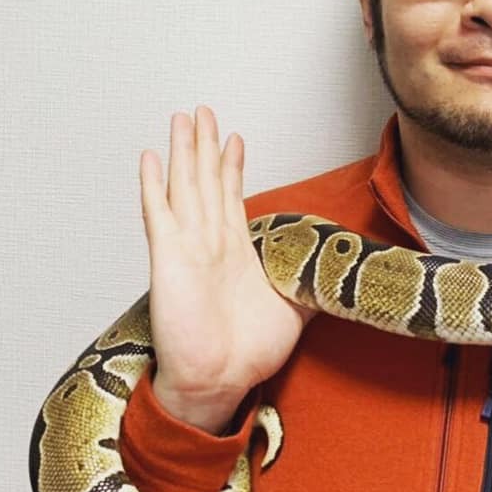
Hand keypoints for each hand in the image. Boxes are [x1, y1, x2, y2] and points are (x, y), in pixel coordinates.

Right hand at [140, 106, 314, 433]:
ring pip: (186, 187)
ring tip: (184, 119)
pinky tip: (152, 159)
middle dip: (206, 146)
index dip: (232, 167)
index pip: (232, 197)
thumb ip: (312, 285)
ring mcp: (188, 248)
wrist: (222, 379)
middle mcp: (210, 243)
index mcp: (236, 251)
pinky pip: (160, 215)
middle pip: (207, 181)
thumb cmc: (249, 351)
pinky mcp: (170, 260)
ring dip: (185, 152)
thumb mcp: (296, 308)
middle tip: (204, 112)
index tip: (235, 139)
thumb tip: (339, 275)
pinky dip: (154, 186)